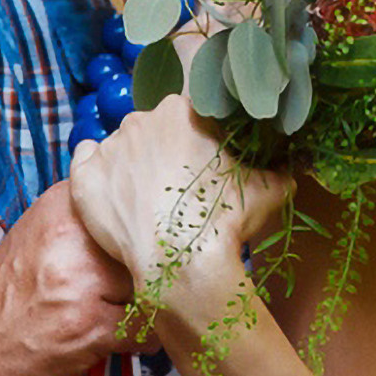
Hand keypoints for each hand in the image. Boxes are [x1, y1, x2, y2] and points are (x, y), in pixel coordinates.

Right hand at [0, 178, 141, 375]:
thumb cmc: (1, 298)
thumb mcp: (37, 236)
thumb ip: (83, 220)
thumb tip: (138, 211)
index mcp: (62, 207)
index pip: (137, 200)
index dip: (153, 227)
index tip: (156, 242)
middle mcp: (72, 237)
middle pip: (150, 245)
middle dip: (151, 269)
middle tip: (141, 286)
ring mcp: (81, 282)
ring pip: (153, 286)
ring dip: (148, 305)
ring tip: (126, 314)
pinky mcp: (89, 328)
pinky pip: (147, 329)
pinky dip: (144, 339)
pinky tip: (123, 340)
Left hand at [68, 94, 288, 296]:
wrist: (180, 265)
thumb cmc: (224, 222)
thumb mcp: (268, 190)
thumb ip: (279, 171)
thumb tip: (292, 170)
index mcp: (185, 110)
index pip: (189, 112)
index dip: (196, 134)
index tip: (200, 158)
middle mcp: (142, 118)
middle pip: (154, 127)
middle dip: (165, 149)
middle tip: (179, 185)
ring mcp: (109, 146)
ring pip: (122, 146)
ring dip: (133, 163)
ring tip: (148, 200)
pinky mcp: (83, 176)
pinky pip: (86, 159)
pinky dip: (98, 171)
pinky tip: (114, 192)